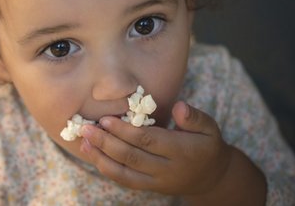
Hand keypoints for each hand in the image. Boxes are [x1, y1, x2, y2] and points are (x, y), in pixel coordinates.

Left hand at [79, 101, 231, 195]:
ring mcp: (156, 181)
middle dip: (107, 142)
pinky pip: (125, 180)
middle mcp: (167, 169)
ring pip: (125, 172)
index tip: (106, 119)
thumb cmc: (206, 146)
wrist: (210, 178)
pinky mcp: (149, 187)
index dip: (125, 131)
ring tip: (84, 142)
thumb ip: (194, 117)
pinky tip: (94, 155)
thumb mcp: (210, 128)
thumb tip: (179, 106)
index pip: (148, 141)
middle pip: (132, 156)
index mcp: (181, 151)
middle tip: (87, 128)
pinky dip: (107, 169)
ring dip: (101, 157)